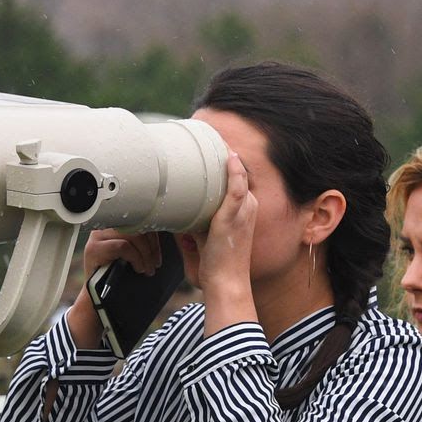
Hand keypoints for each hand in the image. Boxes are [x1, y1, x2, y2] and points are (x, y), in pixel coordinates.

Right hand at [65, 228, 164, 348]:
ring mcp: (97, 236)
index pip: (140, 218)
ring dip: (145, 254)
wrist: (99, 295)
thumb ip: (144, 240)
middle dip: (151, 246)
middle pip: (136, 225)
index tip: (158, 254)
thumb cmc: (119, 274)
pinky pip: (122, 246)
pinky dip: (136, 258)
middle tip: (155, 264)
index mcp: (115, 223)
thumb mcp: (134, 253)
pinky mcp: (94, 248)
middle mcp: (104, 226)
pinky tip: (138, 268)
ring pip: (132, 235)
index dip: (154, 235)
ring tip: (148, 269)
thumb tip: (168, 229)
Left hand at [198, 151, 258, 334]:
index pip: (235, 179)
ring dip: (227, 158)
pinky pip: (237, 188)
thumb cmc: (215, 264)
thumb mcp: (204, 235)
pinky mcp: (235, 216)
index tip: (208, 149)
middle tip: (207, 138)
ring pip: (237, 176)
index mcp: (243, 210)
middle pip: (236, 173)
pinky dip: (235, 172)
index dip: (223, 164)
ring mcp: (244, 211)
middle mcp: (248, 207)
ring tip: (213, 139)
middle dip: (223, 156)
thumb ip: (193, 219)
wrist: (225, 283)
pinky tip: (230, 158)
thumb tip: (173, 210)